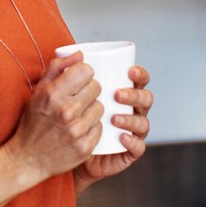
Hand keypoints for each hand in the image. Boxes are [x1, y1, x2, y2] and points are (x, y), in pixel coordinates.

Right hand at [3, 51, 103, 181]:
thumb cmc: (33, 122)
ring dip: (91, 110)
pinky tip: (79, 130)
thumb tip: (80, 54)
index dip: (83, 75)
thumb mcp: (38, 91)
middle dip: (88, 92)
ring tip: (77, 116)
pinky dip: (92, 128)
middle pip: (97, 87)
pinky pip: (100, 127)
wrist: (27, 158)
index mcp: (53, 93)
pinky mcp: (85, 146)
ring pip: (100, 107)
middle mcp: (66, 111)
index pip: (86, 70)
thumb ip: (57, 67)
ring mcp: (77, 130)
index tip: (77, 82)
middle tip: (76, 100)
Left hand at [73, 65, 152, 194]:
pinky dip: (133, 141)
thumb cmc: (65, 119)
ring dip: (131, 118)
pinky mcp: (128, 151)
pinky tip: (122, 138)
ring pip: (143, 122)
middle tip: (117, 94)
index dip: (139, 74)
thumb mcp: (61, 94)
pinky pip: (138, 146)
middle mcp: (131, 110)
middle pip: (146, 99)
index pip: (138, 80)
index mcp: (122, 93)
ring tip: (114, 118)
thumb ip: (66, 72)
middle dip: (135, 95)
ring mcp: (131, 131)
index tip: (129, 70)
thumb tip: (78, 53)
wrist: (59, 153)